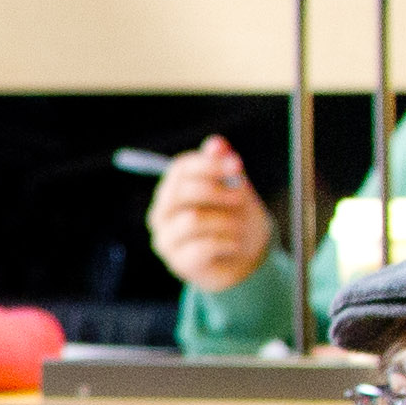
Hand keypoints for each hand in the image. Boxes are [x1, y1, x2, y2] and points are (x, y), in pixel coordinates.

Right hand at [144, 135, 277, 293]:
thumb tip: (216, 142)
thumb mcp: (235, 190)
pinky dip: (228, 242)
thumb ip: (224, 168)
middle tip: (242, 197)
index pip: (180, 168)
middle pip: (182, 192)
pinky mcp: (178, 262)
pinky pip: (204, 246)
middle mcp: (161, 213)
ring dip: (227, 220)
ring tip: (240, 226)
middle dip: (218, 191)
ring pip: (193, 219)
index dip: (209, 164)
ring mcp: (166, 239)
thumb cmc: (235, 220)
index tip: (237, 164)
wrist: (243, 260)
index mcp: (172, 190)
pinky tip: (235, 244)